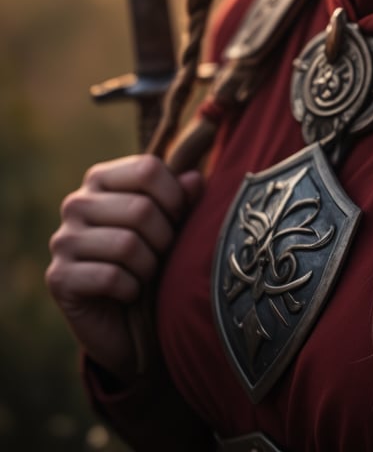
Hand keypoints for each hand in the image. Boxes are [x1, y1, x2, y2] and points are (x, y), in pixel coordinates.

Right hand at [46, 155, 202, 383]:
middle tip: (160, 255)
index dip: (175, 197)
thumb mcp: (171, 224)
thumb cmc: (151, 259)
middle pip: (141, 208)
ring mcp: (63, 240)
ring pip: (127, 244)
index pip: (147, 169)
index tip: (177, 219)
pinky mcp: (58, 277)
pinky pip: (111, 277)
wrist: (126, 324)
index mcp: (101, 179)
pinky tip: (128, 293)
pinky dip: (131, 289)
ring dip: (149, 267)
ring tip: (144, 274)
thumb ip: (183, 198)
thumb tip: (194, 179)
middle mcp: (76, 203)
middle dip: (164, 238)